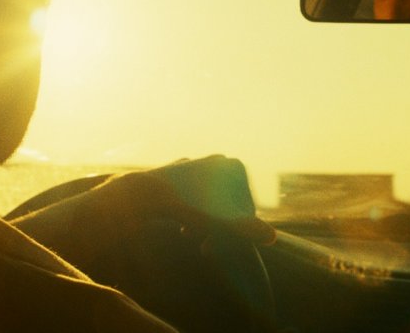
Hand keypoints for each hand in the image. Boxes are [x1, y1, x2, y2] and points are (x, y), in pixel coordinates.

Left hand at [87, 155, 276, 245]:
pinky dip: (194, 212)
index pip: (244, 208)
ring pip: (213, 201)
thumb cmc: (177, 206)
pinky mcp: (182, 170)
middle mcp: (219, 160)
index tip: (210, 248)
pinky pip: (197, 196)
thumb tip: (273, 238)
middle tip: (203, 247)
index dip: (233, 234)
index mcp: (233, 166)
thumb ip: (241, 229)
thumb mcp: (212, 220)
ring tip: (189, 236)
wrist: (137, 192)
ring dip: (206, 222)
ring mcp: (200, 163)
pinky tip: (184, 227)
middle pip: (229, 204)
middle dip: (218, 228)